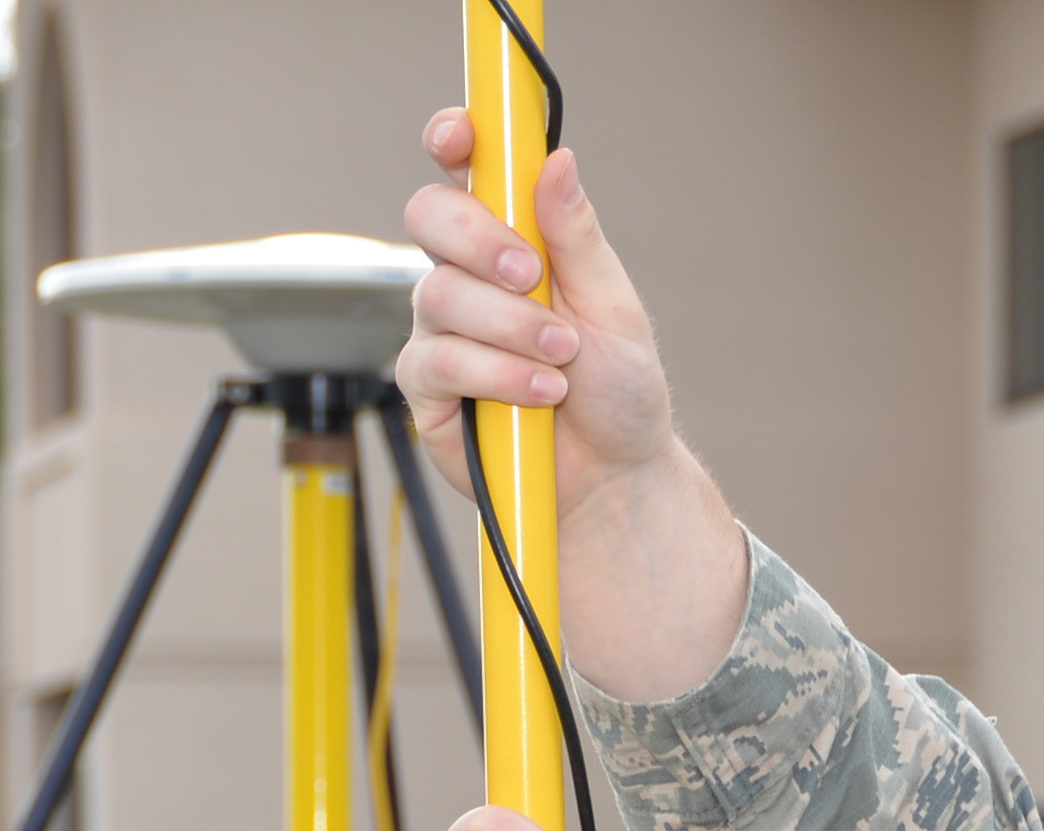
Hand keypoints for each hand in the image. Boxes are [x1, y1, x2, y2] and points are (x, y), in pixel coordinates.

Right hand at [395, 110, 745, 699]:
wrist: (613, 480)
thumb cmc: (616, 392)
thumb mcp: (613, 304)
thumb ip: (577, 236)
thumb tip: (557, 160)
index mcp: (512, 242)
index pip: (466, 173)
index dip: (454, 142)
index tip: (462, 136)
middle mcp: (467, 279)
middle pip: (430, 219)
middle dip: (479, 240)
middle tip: (532, 275)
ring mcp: (441, 334)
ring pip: (437, 296)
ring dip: (509, 326)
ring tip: (563, 359)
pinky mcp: (427, 392)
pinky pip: (439, 363)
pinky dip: (497, 374)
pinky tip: (540, 394)